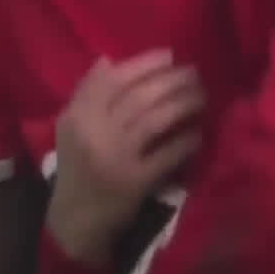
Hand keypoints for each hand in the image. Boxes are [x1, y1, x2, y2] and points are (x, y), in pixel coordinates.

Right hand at [46, 50, 204, 265]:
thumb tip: (109, 60)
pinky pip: (168, 154)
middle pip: (139, 97)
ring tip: (201, 97)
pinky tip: (198, 133)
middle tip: (194, 74)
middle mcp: (94, 133)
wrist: (75, 219)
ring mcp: (115, 158)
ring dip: (184, 104)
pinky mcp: (134, 182)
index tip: (170, 54)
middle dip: (172, 81)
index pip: (112, 80)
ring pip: (155, 120)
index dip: (144, 64)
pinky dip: (186, 141)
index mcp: (77, 116)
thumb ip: (88, 94)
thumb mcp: (73, 129)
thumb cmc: (79, 167)